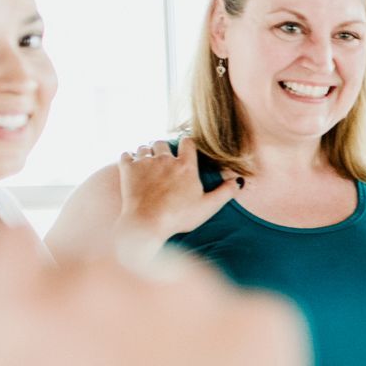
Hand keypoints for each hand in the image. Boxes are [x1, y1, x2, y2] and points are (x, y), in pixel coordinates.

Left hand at [0, 224, 318, 365]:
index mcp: (259, 331)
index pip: (215, 312)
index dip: (183, 360)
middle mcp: (186, 295)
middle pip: (146, 280)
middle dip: (124, 329)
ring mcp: (99, 298)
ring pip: (76, 270)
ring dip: (62, 316)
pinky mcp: (15, 317)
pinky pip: (5, 252)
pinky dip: (6, 275)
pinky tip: (8, 329)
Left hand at [116, 140, 240, 253]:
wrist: (147, 223)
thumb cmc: (179, 217)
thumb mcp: (207, 207)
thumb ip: (225, 192)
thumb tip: (239, 181)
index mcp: (186, 166)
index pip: (187, 142)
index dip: (186, 144)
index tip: (185, 150)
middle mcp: (165, 159)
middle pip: (162, 143)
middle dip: (163, 149)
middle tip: (163, 161)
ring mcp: (145, 163)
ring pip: (144, 147)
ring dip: (146, 153)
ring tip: (148, 164)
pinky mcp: (128, 170)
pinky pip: (126, 155)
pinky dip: (129, 158)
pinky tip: (132, 166)